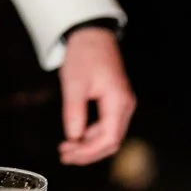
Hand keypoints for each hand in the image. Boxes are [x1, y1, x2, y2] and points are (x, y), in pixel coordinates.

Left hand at [58, 27, 134, 164]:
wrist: (92, 35)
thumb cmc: (84, 54)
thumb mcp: (73, 82)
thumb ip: (74, 112)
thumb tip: (73, 137)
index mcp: (118, 102)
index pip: (109, 139)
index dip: (89, 152)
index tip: (69, 155)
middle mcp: (125, 106)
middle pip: (111, 141)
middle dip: (88, 153)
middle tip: (65, 156)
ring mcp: (122, 104)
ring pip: (109, 135)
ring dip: (89, 145)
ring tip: (67, 149)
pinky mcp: (115, 101)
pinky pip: (107, 125)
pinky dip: (91, 134)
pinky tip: (75, 136)